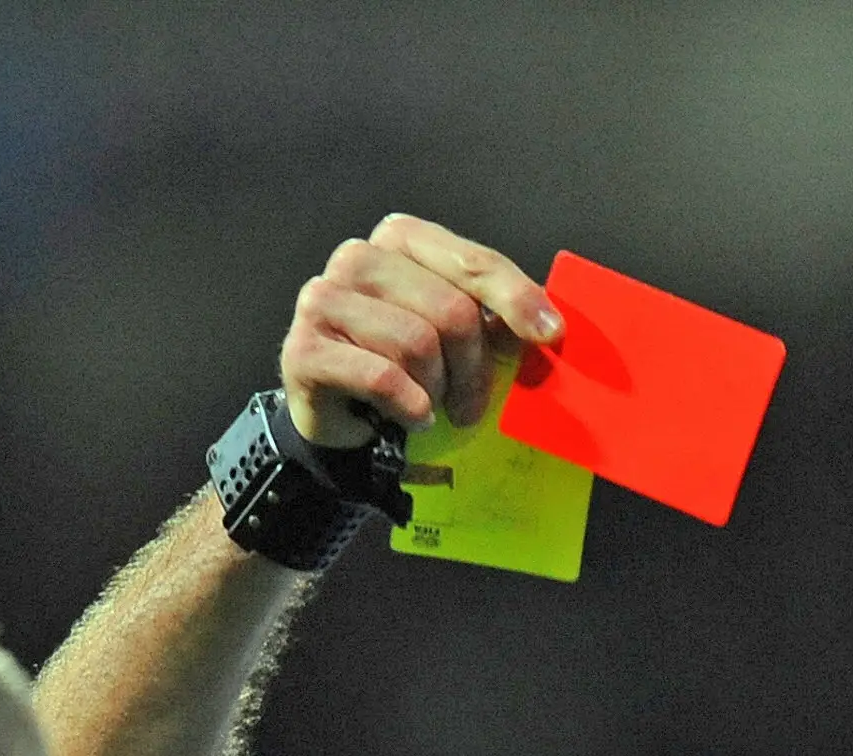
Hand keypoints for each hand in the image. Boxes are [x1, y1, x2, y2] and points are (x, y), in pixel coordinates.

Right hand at [280, 214, 562, 448]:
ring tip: (430, 405)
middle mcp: (357, 258)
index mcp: (399, 239)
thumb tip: (546, 327)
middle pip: (449, 309)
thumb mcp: (456, 336)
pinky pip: (382, 378)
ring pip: (416, 344)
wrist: (341, 418)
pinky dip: (409, 407)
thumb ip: (491, 318)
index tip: (549, 334)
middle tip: (471, 404)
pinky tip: (409, 418)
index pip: (472, 262)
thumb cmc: (403, 368)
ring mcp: (323, 299)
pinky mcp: (303, 348)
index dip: (515, 298)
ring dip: (437, 390)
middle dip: (471, 367)